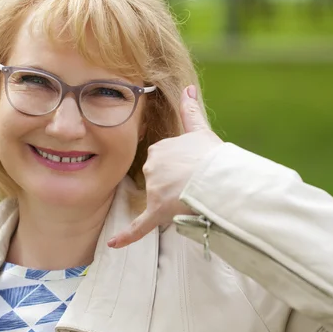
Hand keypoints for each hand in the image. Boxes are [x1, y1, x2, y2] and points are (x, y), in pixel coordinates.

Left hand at [107, 85, 222, 248]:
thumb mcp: (202, 130)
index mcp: (160, 148)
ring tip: (195, 196)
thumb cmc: (214, 156)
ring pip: (158, 198)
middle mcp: (152, 166)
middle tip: (196, 182)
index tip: (192, 167)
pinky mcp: (157, 212)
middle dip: (174, 183)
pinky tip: (113, 244)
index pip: (163, 159)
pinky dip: (126, 236)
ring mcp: (154, 189)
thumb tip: (187, 87)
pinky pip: (139, 227)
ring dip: (173, 200)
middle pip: (159, 178)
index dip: (179, 166)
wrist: (219, 178)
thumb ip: (191, 109)